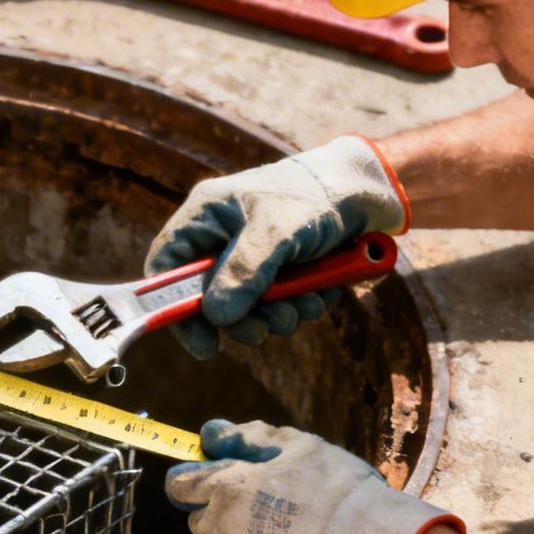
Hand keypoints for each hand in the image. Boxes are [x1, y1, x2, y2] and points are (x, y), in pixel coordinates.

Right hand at [146, 136, 407, 359]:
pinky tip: (323, 293)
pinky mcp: (282, 269)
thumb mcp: (276, 231)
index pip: (167, 267)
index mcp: (206, 216)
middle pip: (209, 298)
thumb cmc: (314, 195)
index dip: (175, 309)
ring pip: (249, 307)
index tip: (204, 343)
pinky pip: (280, 304)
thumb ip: (244, 272)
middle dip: (242, 319)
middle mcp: (223, 237)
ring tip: (308, 303)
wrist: (367, 190)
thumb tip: (216, 317)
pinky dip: (301, 306)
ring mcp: (252, 255)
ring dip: (279, 315)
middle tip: (265, 329)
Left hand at [166, 420, 461, 533]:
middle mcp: (221, 524)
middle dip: (219, 515)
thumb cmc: (335, 489)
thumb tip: (211, 433)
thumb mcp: (298, 446)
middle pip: (199, 522)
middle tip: (261, 510)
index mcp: (228, 485)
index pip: (180, 484)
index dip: (191, 482)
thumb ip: (249, 438)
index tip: (206, 483)